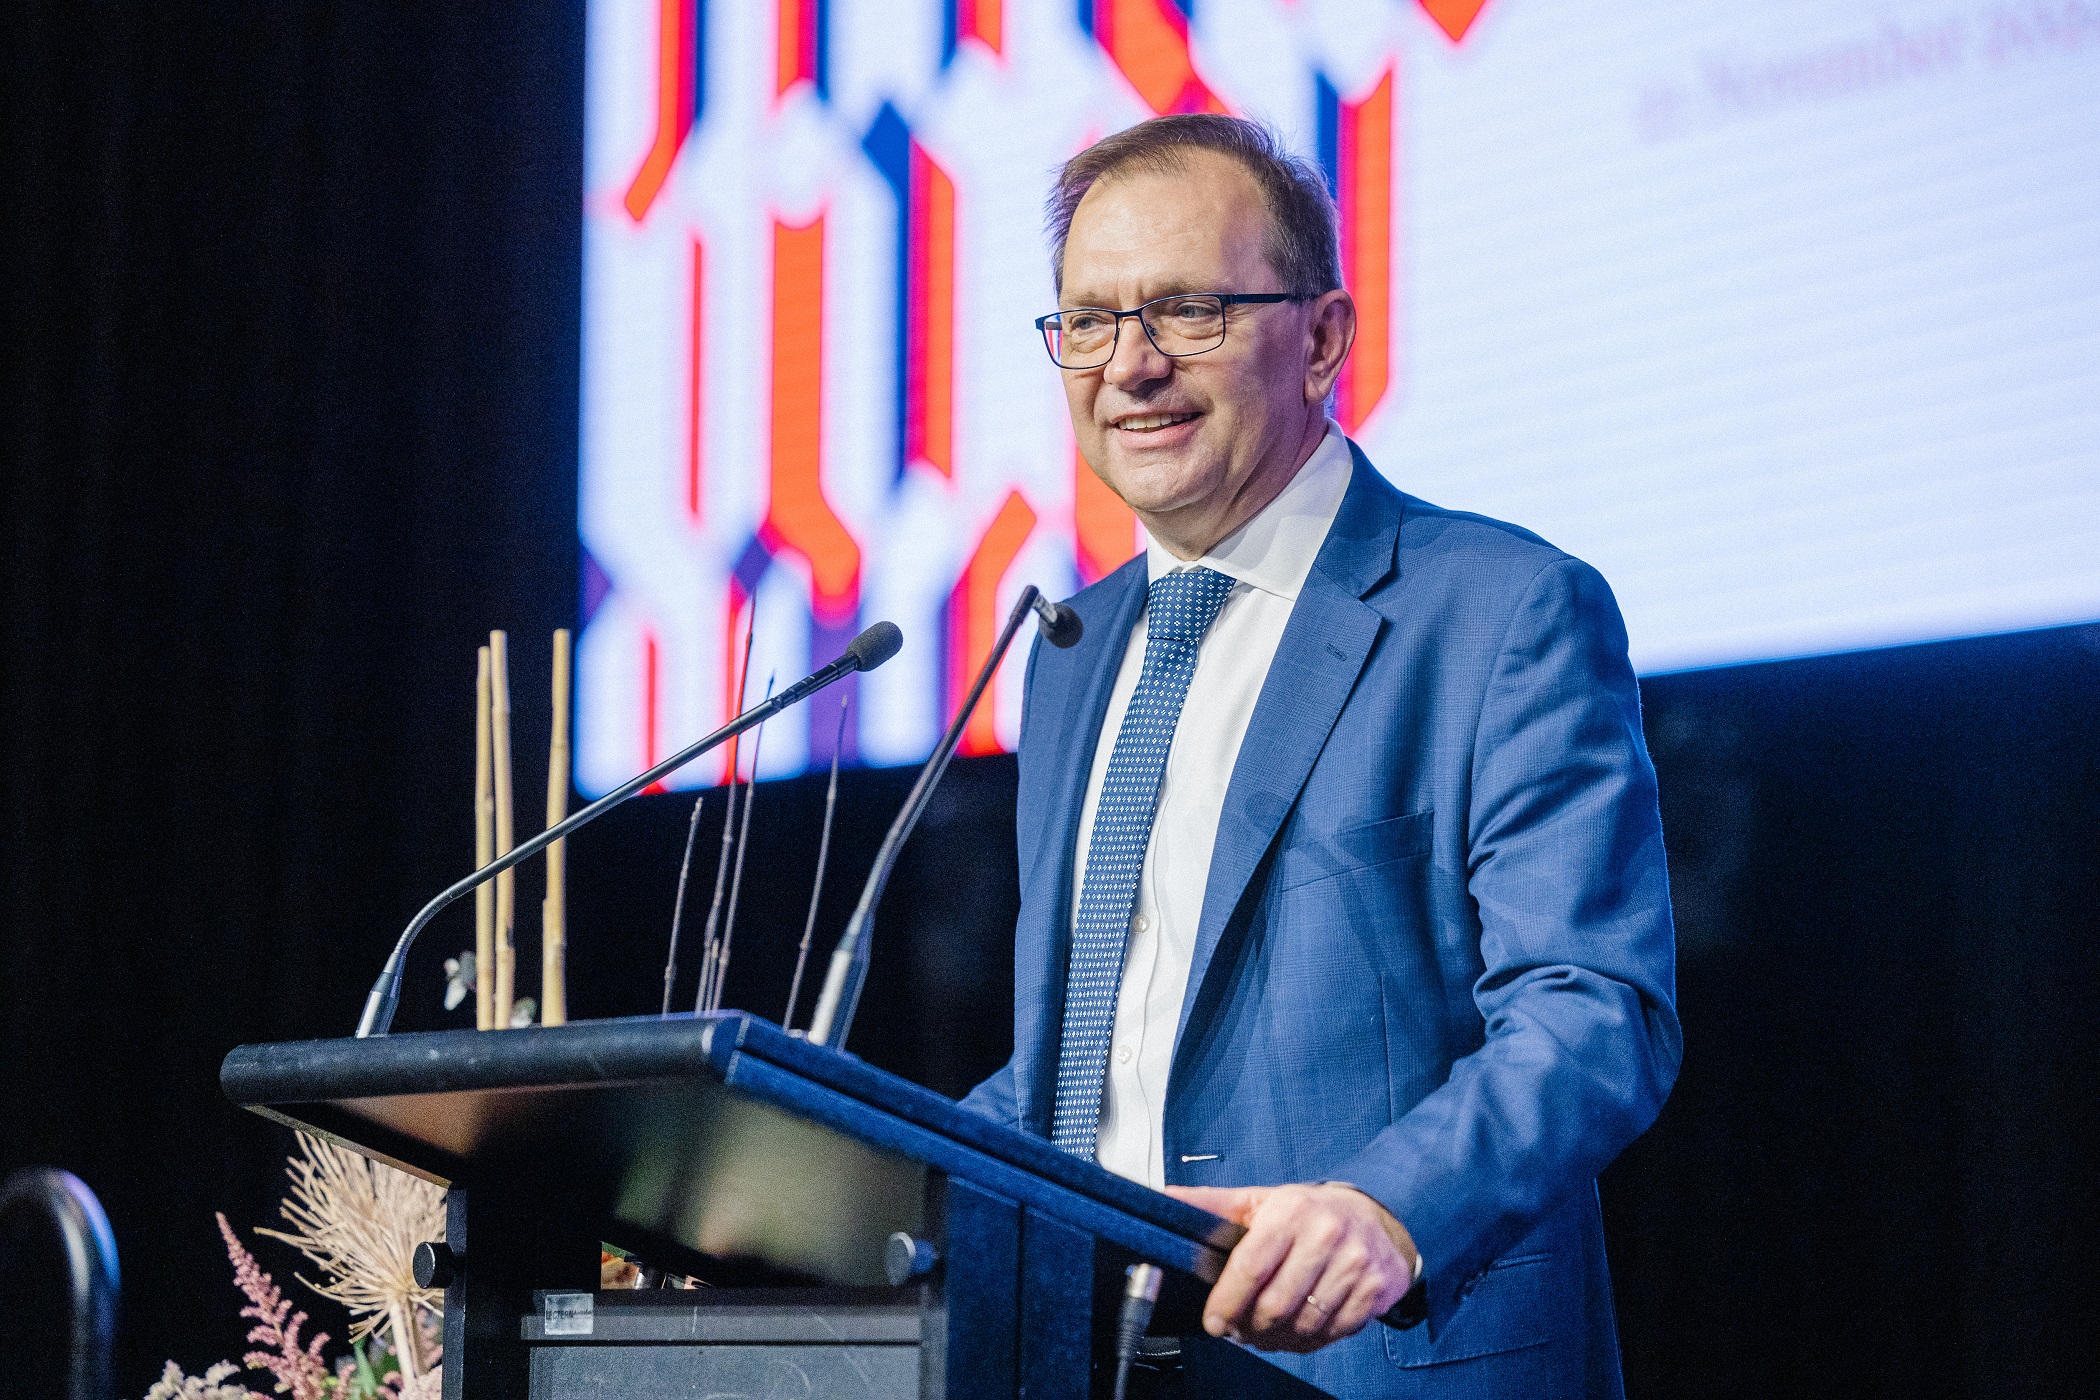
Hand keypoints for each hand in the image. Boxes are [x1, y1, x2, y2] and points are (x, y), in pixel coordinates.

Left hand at [1164, 1182, 1417, 1352]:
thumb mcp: (1258, 1201)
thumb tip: (1162, 1199)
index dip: (1226, 1302)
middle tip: (1237, 1329)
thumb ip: (1211, 1205)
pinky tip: (1295, 1329)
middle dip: (1248, 1327)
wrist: (1373, 1216)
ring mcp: (1355, 1264)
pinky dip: (1308, 1341)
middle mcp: (1327, 1234)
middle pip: (1276, 1305)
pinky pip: (1333, 1333)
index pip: (1250, 1266)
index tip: (1213, 1321)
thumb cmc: (1306, 1211)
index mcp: (1291, 1211)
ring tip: (1263, 1331)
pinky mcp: (1375, 1290)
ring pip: (1304, 1325)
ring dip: (1276, 1339)